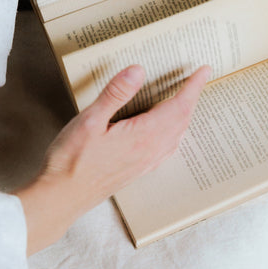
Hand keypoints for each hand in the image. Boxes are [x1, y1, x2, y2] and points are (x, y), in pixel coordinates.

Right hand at [14, 64, 210, 254]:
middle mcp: (151, 151)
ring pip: (177, 135)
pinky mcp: (138, 171)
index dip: (194, 87)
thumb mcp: (90, 120)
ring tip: (187, 99)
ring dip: (186, 115)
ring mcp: (146, 163)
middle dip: (193, 97)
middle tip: (199, 78)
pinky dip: (176, 132)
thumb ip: (116, 94)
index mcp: (143, 136)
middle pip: (183, 120)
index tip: (205, 70)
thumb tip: (138, 71)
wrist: (62, 198)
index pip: (179, 106)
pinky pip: (168, 148)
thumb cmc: (71, 160)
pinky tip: (168, 131)